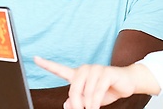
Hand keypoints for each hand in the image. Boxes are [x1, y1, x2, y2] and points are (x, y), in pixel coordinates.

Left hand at [34, 56, 159, 108]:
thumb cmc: (107, 91)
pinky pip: (97, 91)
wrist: (127, 84)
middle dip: (77, 104)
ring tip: (93, 107)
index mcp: (78, 75)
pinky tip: (96, 106)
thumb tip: (68, 104)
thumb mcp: (89, 101)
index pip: (59, 69)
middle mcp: (85, 70)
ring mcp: (96, 69)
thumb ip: (76, 102)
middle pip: (73, 89)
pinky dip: (95, 101)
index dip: (46, 65)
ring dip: (89, 104)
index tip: (35, 58)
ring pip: (86, 92)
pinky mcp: (106, 72)